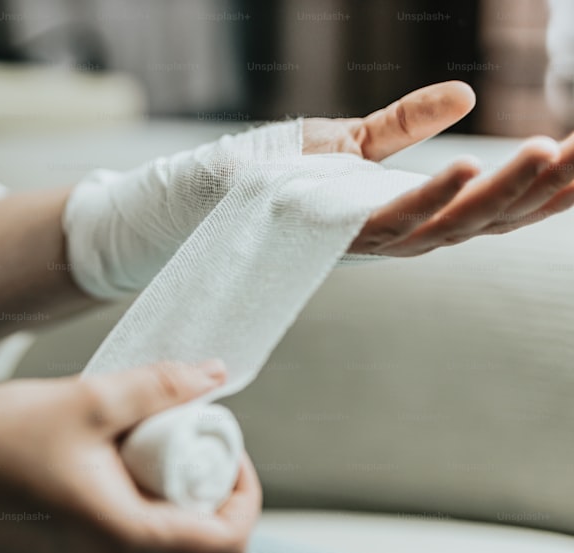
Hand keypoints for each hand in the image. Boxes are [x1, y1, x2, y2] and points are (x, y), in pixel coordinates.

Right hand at [0, 361, 261, 552]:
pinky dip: (139, 504)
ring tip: (141, 440)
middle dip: (207, 486)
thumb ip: (159, 387)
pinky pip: (130, 544)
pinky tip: (108, 461)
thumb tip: (215, 373)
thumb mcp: (86, 401)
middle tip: (183, 431)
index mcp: (127, 542)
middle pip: (201, 543)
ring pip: (166, 544)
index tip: (225, 443)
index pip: (229, 541)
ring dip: (172, 493)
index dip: (246, 490)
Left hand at [304, 81, 573, 256]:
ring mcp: (380, 241)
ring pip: (455, 223)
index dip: (550, 185)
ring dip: (503, 190)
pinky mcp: (346, 237)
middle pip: (494, 218)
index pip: (502, 204)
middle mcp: (411, 234)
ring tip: (544, 152)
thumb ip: (406, 123)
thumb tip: (465, 93)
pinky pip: (396, 221)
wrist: (227, 194)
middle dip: (545, 187)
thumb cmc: (292, 178)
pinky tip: (464, 168)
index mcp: (424, 213)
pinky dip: (430, 198)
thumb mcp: (358, 142)